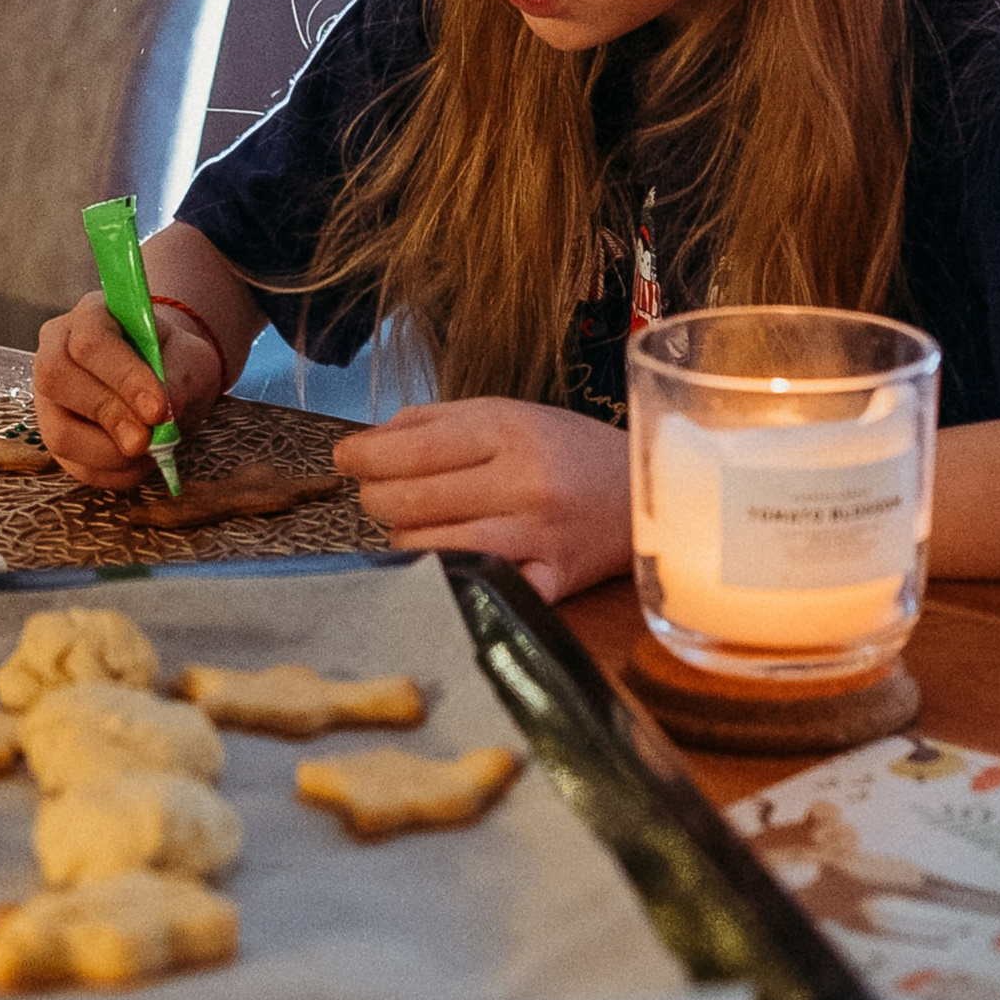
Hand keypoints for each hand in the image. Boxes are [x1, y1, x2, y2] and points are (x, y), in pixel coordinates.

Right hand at [33, 291, 225, 484]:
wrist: (164, 383)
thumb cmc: (173, 361)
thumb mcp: (190, 358)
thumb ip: (179, 377)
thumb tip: (165, 411)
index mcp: (89, 317)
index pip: (90, 343)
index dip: (123, 378)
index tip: (158, 409)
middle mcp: (54, 353)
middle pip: (56, 379)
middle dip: (108, 415)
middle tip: (148, 439)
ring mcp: (49, 399)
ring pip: (59, 433)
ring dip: (110, 453)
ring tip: (149, 450)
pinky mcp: (56, 438)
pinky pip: (73, 466)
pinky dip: (113, 472)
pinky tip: (139, 462)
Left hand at [333, 398, 631, 600]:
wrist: (654, 493)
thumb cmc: (571, 451)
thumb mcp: (509, 414)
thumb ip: (437, 421)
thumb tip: (371, 438)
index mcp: (509, 430)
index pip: (410, 447)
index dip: (362, 456)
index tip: (345, 458)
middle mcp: (523, 481)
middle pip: (409, 499)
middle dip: (375, 497)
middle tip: (376, 493)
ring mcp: (537, 536)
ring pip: (429, 545)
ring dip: (404, 536)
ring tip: (413, 522)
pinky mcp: (551, 581)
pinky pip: (475, 585)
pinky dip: (448, 575)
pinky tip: (444, 559)